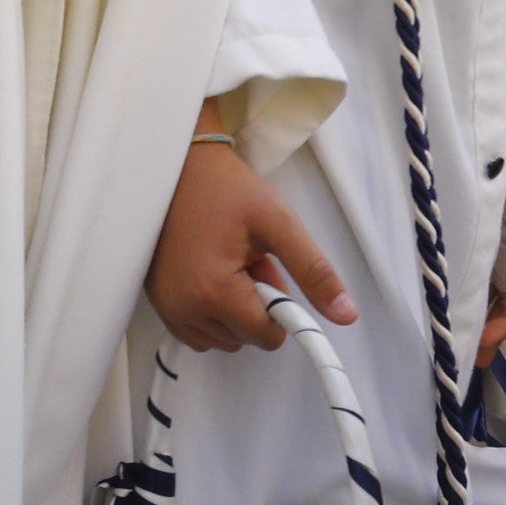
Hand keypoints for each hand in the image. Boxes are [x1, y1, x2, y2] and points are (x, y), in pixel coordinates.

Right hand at [144, 135, 351, 352]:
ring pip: (221, 339)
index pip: (267, 337)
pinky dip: (211, 314)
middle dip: (255, 305)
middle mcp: (184, 308)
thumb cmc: (227, 189)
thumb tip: (348, 316)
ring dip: (233, 311)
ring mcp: (167, 307)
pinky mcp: (157, 302)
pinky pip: (196, 332)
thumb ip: (314, 271)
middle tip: (249, 260)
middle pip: (244, 338)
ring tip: (229, 263)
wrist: (177, 165)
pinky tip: (209, 274)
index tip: (271, 269)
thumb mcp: (278, 223)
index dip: (280, 306)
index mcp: (214, 291)